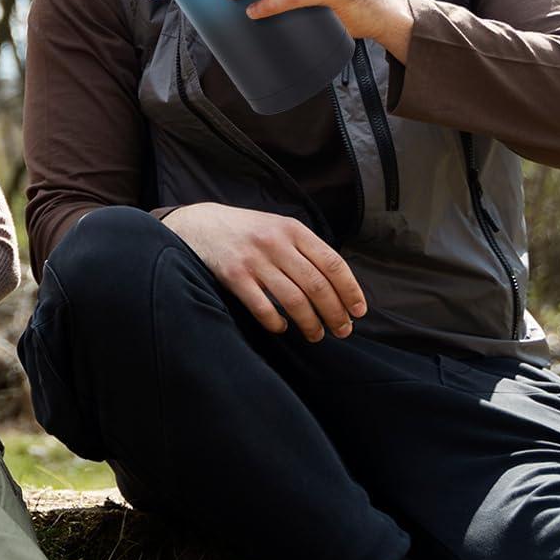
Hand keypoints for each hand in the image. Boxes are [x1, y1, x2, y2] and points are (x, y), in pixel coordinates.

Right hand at [161, 202, 366, 341]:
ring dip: (310, 323)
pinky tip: (282, 328)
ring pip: (294, 300)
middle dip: (335, 313)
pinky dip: (276, 323)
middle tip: (342, 330)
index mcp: (293, 230)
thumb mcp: (279, 227)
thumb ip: (305, 249)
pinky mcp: (234, 277)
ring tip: (316, 335)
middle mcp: (276, 244)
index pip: (333, 263)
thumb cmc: (247, 230)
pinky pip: (262, 307)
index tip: (359, 311)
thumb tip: (338, 285)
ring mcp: (254, 260)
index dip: (350, 290)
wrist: (201, 225)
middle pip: (317, 286)